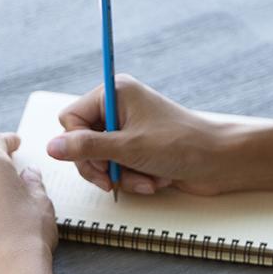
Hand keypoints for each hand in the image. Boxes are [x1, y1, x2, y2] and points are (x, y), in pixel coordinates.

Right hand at [49, 75, 244, 195]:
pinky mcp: (139, 149)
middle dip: (101, 166)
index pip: (70, 119)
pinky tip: (155, 181)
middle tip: (113, 179)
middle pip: (82, 142)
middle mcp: (119, 107)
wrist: (221, 161)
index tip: (98, 161)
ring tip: (145, 179)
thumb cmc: (181, 145)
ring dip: (121, 176)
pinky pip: (119, 168)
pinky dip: (134, 179)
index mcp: (114, 92)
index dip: (78, 145)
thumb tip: (51, 147)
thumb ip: (86, 148)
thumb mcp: (128, 147)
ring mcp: (129, 129)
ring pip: (101, 160)